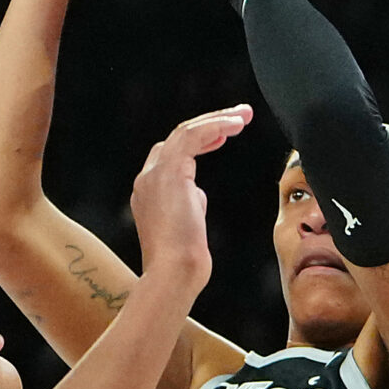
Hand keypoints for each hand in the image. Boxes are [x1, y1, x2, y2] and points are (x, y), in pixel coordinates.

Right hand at [130, 105, 247, 293]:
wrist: (173, 273)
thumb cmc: (183, 263)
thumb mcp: (187, 226)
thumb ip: (189, 204)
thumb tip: (197, 194)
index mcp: (148, 193)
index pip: (170, 155)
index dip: (198, 141)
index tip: (222, 137)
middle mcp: (146, 179)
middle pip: (176, 138)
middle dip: (210, 124)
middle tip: (239, 117)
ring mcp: (153, 174)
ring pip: (184, 132)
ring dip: (216, 120)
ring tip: (242, 115)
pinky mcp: (169, 172)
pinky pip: (191, 136)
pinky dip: (214, 126)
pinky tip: (235, 124)